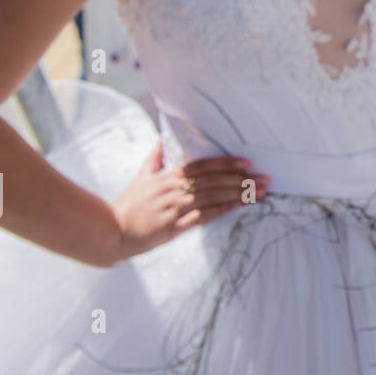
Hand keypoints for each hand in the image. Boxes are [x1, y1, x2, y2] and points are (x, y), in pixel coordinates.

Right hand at [111, 144, 269, 260]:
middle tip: (264, 178)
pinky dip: (222, 210)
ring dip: (238, 193)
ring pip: (212, 196)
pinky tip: (238, 207)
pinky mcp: (173, 227)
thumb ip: (153, 161)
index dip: (226, 164)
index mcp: (168, 177)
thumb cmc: (127, 206)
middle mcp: (174, 190)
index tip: (246, 163)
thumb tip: (159, 143)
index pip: (203, 166)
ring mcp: (174, 208)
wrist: (111, 231)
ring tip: (259, 192)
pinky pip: (203, 216)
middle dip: (241, 178)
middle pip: (213, 180)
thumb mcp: (140, 178)